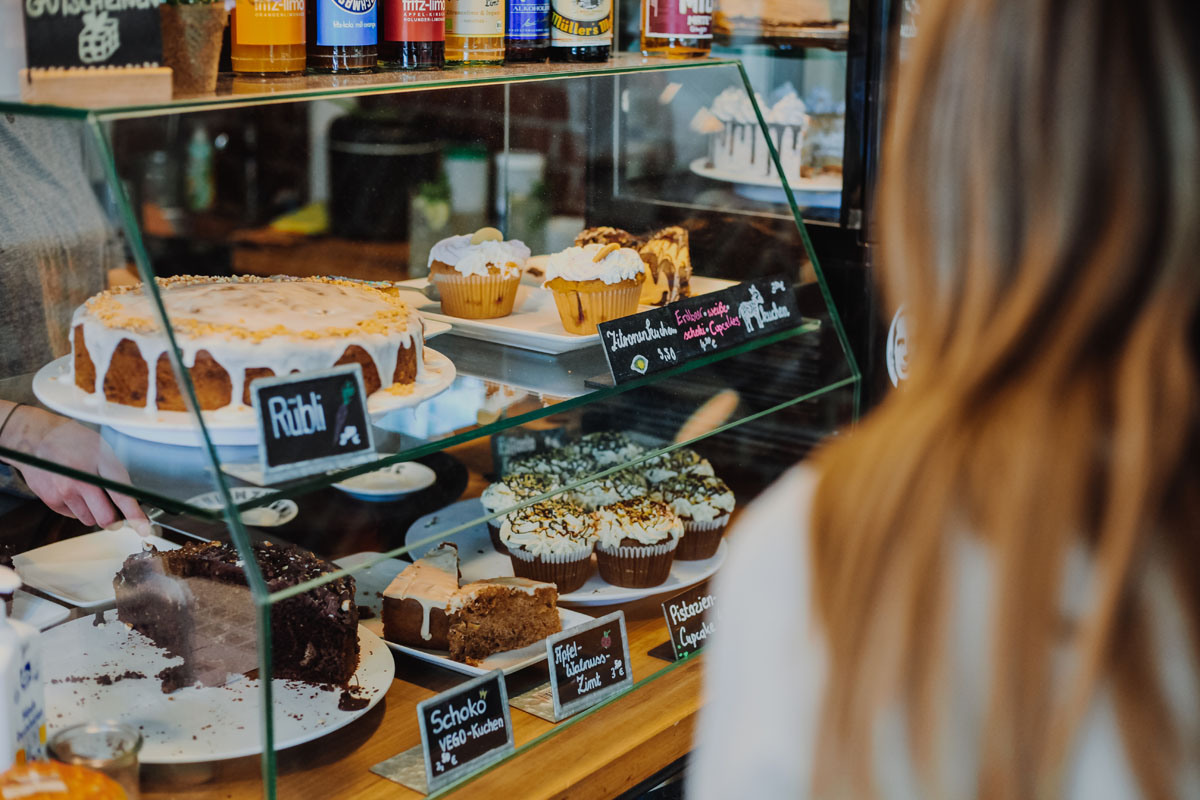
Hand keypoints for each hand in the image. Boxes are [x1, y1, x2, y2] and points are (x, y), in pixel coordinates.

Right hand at [0, 404, 145, 527]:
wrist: (36, 438)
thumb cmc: (74, 442)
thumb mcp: (102, 450)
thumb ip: (116, 475)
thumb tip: (132, 499)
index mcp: (100, 462)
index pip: (121, 494)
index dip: (134, 514)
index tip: (143, 528)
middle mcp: (81, 479)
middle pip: (106, 518)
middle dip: (115, 519)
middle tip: (115, 511)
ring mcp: (64, 491)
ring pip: (90, 520)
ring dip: (94, 512)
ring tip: (87, 491)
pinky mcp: (51, 499)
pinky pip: (73, 515)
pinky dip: (77, 508)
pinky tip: (72, 490)